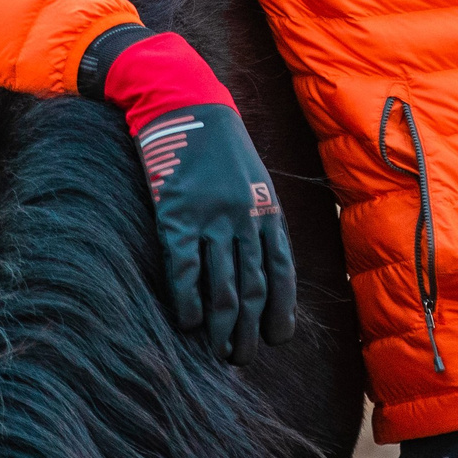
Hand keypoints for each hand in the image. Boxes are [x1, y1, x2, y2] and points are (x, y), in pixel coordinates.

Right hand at [99, 29, 295, 362]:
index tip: (275, 338)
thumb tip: (261, 260)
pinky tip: (186, 323)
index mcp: (267, 209)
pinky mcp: (176, 214)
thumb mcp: (253, 176)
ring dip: (221, 326)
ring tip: (217, 352)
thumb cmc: (218, 143)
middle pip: (252, 287)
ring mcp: (211, 217)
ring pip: (222, 286)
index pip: (281, 271)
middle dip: (249, 328)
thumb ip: (259, 216)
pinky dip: (187, 300)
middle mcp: (244, 218)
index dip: (279, 310)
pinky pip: (185, 267)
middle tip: (240, 357)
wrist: (184, 100)